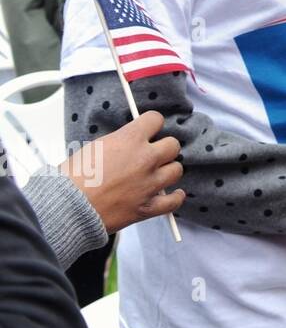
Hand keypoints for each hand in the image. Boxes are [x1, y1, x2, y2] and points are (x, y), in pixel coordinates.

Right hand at [59, 109, 183, 233]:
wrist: (66, 207)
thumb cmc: (72, 178)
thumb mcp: (95, 147)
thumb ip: (120, 143)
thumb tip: (129, 144)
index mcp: (130, 140)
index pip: (155, 120)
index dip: (152, 124)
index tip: (150, 129)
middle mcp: (145, 159)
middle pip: (173, 145)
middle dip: (163, 148)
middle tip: (154, 154)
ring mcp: (149, 184)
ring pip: (176, 170)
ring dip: (168, 171)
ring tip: (159, 174)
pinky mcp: (148, 206)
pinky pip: (173, 201)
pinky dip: (174, 198)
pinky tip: (173, 194)